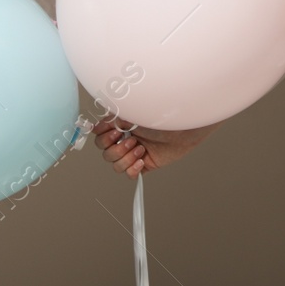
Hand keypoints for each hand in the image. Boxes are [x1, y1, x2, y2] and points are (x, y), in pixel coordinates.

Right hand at [91, 115, 223, 179]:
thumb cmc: (165, 115)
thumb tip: (103, 122)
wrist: (184, 129)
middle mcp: (127, 137)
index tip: (114, 132)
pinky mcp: (145, 164)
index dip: (103, 136)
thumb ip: (116, 117)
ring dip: (126, 158)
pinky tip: (143, 160)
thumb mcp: (135, 111)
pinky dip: (133, 169)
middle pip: (105, 152)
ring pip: (115, 165)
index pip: (100, 134)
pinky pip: (129, 174)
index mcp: (122, 123)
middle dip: (116, 149)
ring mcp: (135, 151)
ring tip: (140, 149)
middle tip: (131, 140)